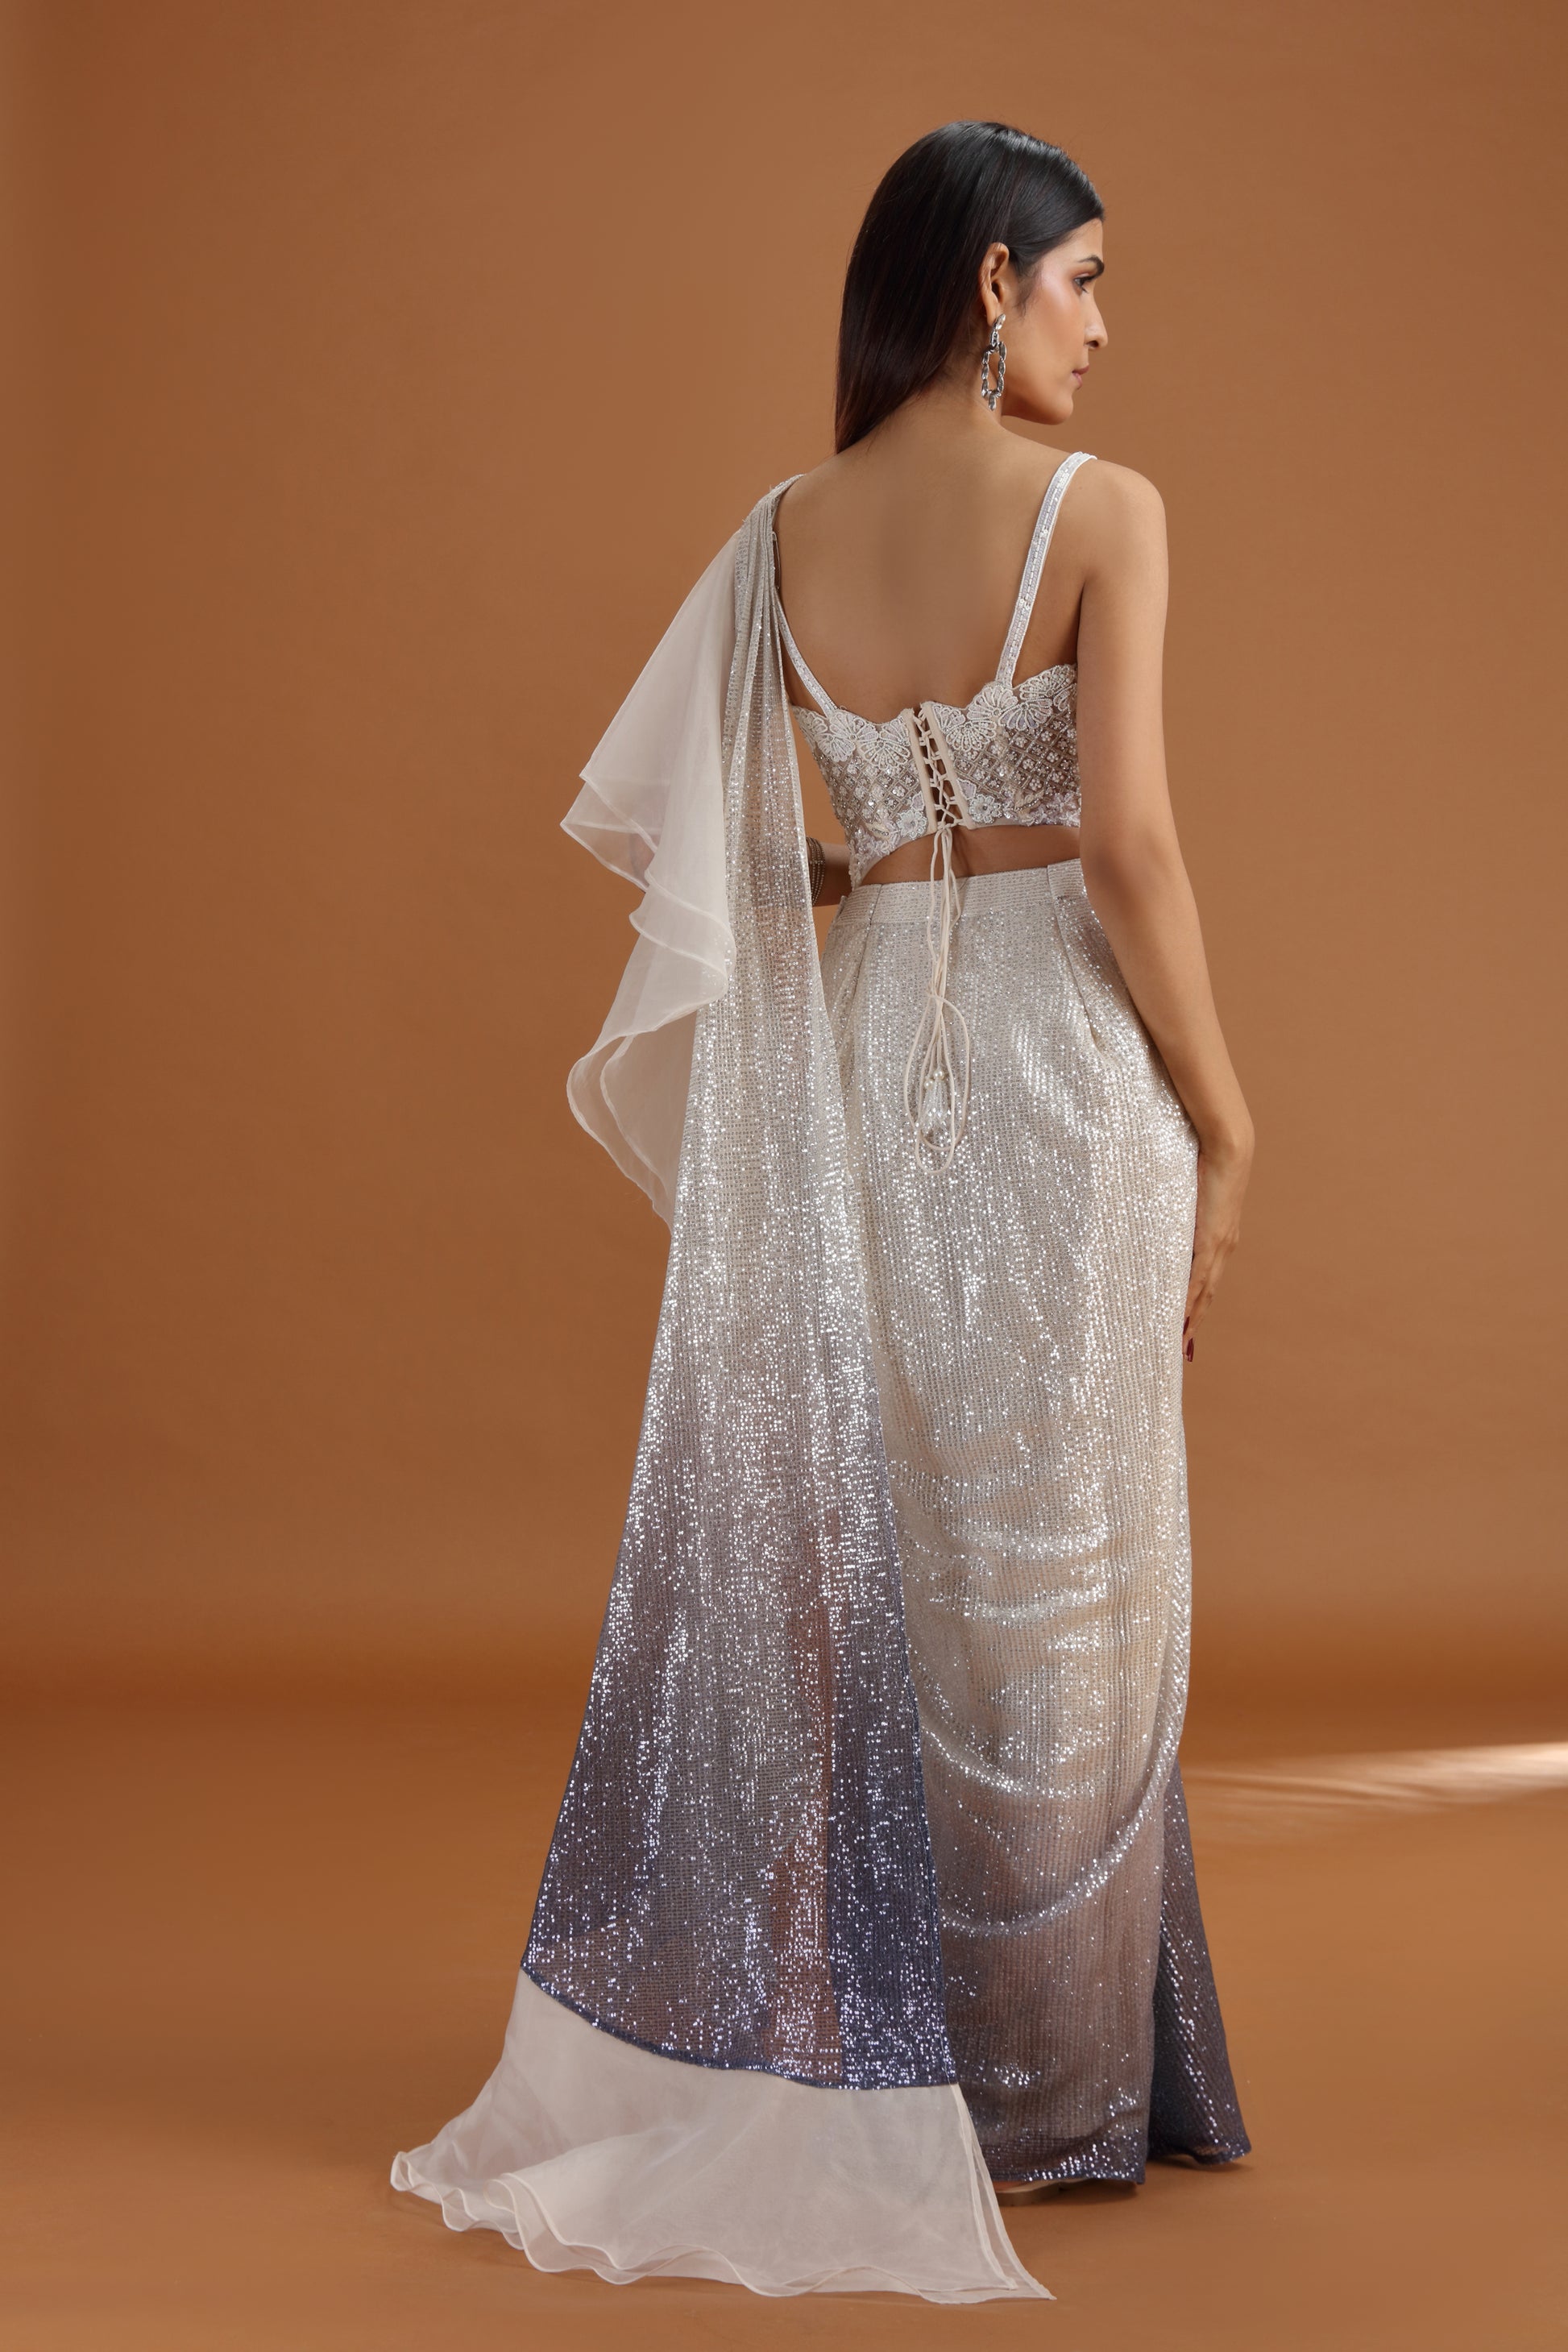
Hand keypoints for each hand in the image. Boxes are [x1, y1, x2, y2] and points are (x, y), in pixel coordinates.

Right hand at [1183, 1127, 1251, 1361]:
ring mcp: (1220, 1246)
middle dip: (1195, 1323)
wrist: (1229, 1149)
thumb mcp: (1191, 1195)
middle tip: (1183, 1351)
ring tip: (1182, 1343)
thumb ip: (1182, 1213)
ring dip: (1193, 1319)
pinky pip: (1199, 1277)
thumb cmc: (1207, 1164)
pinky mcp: (1212, 1239)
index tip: (1188, 1329)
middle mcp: (1224, 1248)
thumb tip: (1165, 1218)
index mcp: (1220, 1239)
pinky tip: (1183, 1317)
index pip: (1207, 1281)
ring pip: (1204, 1293)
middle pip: (1207, 1296)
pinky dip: (1191, 1300)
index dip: (1197, 1307)